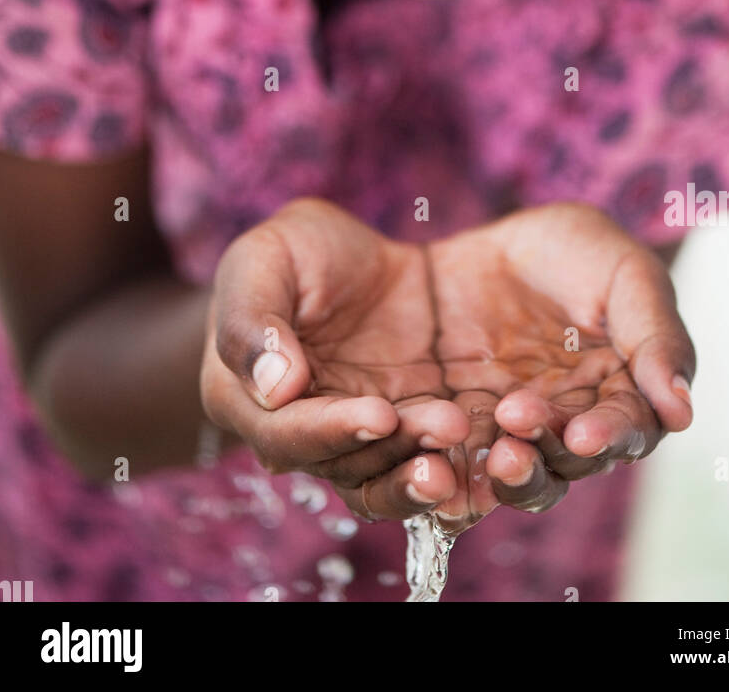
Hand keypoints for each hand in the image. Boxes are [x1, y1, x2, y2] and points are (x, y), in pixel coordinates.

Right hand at [200, 198, 470, 521]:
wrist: (360, 257)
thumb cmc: (296, 251)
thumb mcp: (265, 257)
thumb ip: (252, 318)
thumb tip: (273, 389)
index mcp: (245, 397)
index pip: (285, 432)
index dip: (330, 429)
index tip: (381, 413)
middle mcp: (296, 433)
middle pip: (339, 464)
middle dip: (391, 449)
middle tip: (444, 423)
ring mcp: (352, 440)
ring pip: (381, 477)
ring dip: (421, 468)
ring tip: (461, 433)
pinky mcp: (402, 437)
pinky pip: (420, 465)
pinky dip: (450, 469)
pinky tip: (484, 456)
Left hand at [426, 202, 695, 529]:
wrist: (494, 239)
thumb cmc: (576, 250)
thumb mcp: (624, 272)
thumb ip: (656, 336)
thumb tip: (681, 411)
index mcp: (622, 393)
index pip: (625, 429)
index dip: (608, 436)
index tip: (584, 435)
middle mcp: (571, 423)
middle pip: (568, 463)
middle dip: (546, 456)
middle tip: (520, 434)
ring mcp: (515, 428)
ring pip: (519, 470)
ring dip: (507, 471)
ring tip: (491, 451)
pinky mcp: (463, 422)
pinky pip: (460, 456)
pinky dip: (454, 467)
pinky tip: (441, 462)